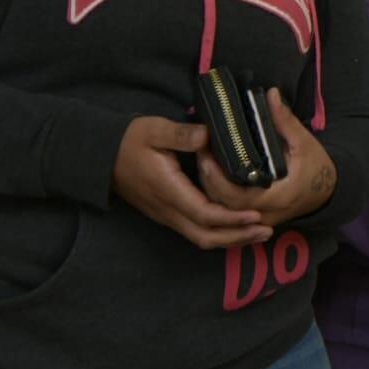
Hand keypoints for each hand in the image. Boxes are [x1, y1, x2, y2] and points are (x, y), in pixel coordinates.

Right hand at [111, 116, 271, 248]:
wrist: (101, 157)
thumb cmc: (130, 141)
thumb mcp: (154, 129)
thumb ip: (181, 134)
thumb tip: (206, 135)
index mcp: (168, 190)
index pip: (204, 213)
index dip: (231, 218)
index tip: (255, 215)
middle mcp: (168, 210)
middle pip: (206, 235)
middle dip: (237, 236)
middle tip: (267, 231)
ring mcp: (167, 215)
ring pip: (201, 238)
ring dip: (231, 239)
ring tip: (258, 233)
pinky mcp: (167, 214)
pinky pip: (196, 232)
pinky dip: (219, 234)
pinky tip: (237, 228)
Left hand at [198, 89, 337, 228]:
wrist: (327, 190)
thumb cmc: (316, 166)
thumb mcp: (303, 142)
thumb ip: (285, 121)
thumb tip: (271, 94)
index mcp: (277, 197)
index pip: (236, 197)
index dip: (217, 179)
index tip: (207, 156)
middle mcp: (264, 214)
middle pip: (223, 206)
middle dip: (208, 180)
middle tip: (200, 154)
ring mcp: (258, 220)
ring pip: (223, 211)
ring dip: (210, 188)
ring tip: (203, 160)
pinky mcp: (254, 218)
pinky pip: (229, 211)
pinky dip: (218, 194)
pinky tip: (211, 175)